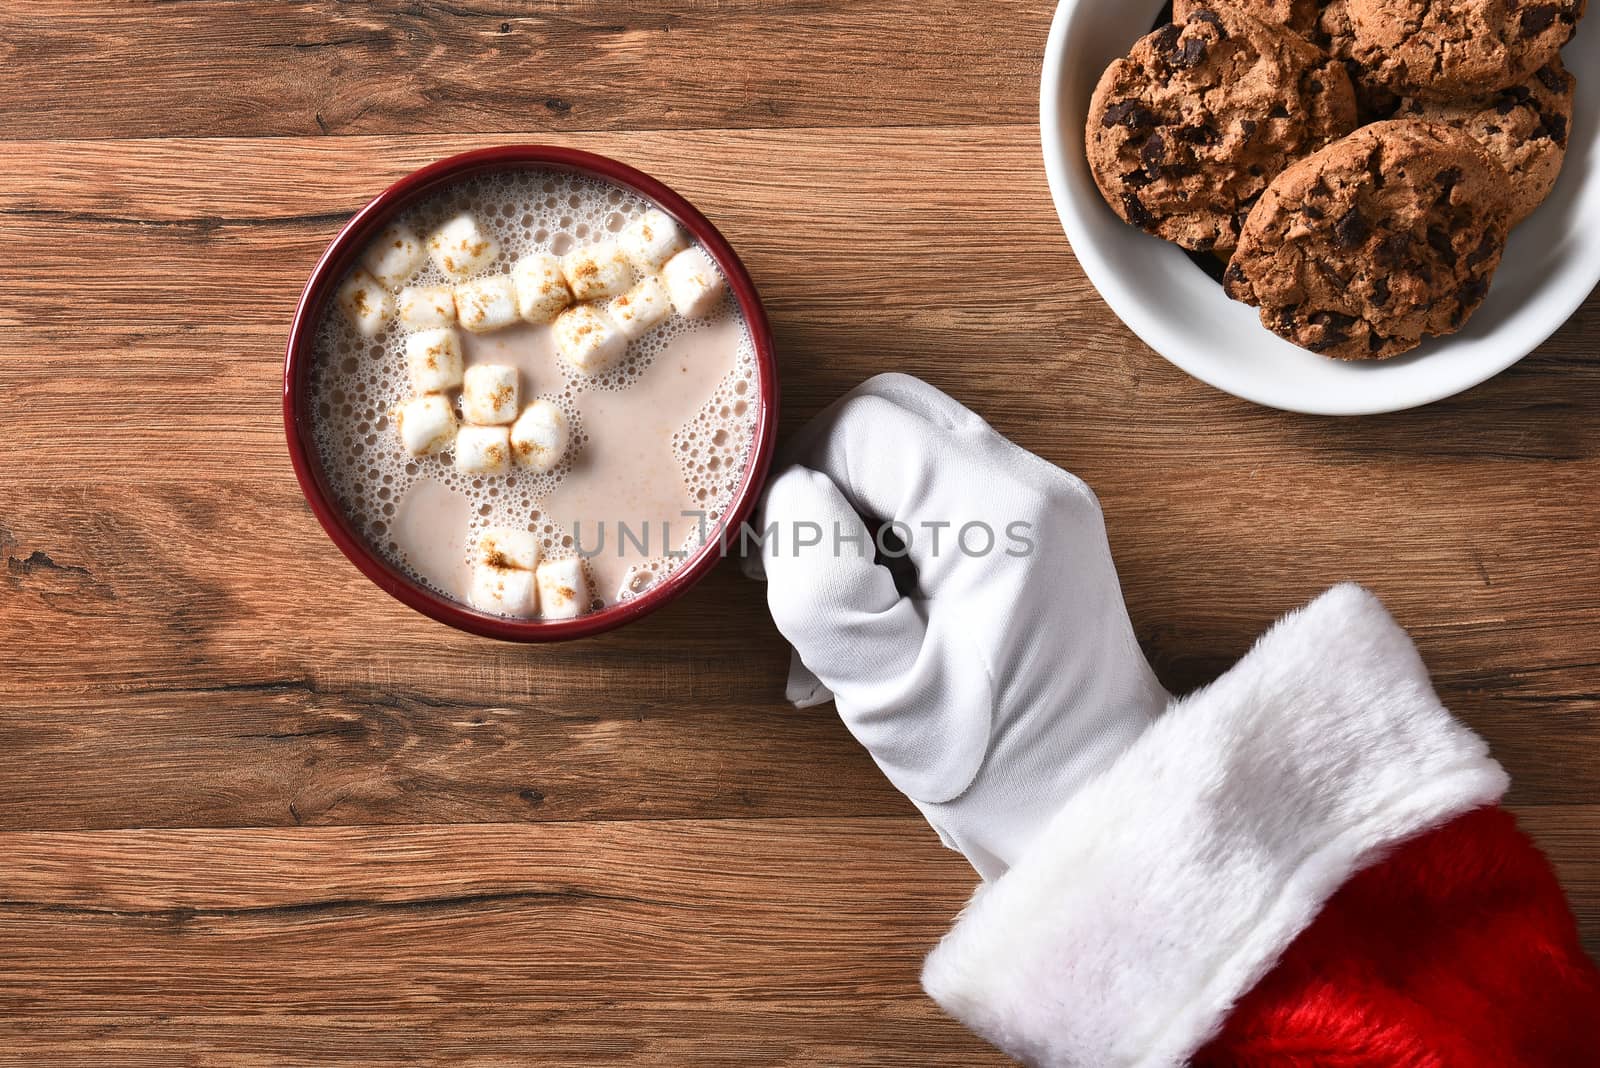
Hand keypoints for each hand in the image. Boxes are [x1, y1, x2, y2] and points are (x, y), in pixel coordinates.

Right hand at [753, 374, 1168, 878]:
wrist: (1096, 799)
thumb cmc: (1000, 766)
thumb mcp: (887, 696)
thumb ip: (825, 589)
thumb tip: (793, 497)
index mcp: (999, 514)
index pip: (862, 426)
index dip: (799, 481)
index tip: (779, 564)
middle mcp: (1032, 483)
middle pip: (889, 412)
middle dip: (826, 480)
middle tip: (800, 569)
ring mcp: (1043, 498)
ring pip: (910, 445)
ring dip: (857, 508)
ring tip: (844, 607)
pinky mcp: (1039, 522)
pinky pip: (941, 484)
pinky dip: (893, 527)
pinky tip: (882, 608)